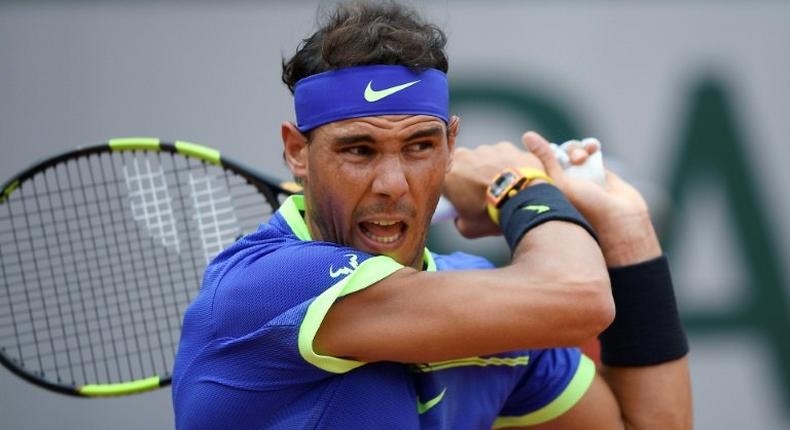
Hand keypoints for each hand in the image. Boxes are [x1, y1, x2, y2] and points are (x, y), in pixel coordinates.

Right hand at [443, 137, 545, 237]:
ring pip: (484, 158)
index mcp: (448, 175)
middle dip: (470, 176)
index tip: (459, 198)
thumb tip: (460, 217)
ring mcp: (485, 149)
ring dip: (489, 169)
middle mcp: (463, 157)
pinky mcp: (506, 146)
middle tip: (482, 193)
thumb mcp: (468, 228)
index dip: (451, 190)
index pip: (442, 180)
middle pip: (463, 166)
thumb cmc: (493, 214)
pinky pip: (503, 154)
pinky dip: (507, 164)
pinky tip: (514, 178)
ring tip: (502, 187)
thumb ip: (458, 220)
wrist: (524, 201)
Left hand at [524, 132, 661, 266]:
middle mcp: (563, 182)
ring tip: (583, 158)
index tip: (551, 156)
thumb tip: (527, 135)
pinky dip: (590, 146)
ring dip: (577, 149)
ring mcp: (580, 176)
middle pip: (557, 155)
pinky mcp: (598, 170)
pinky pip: (591, 151)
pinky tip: (593, 148)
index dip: (544, 154)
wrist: (618, 221)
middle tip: (574, 161)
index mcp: (547, 188)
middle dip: (565, 152)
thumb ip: (545, 159)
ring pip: (573, 151)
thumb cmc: (584, 208)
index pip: (539, 164)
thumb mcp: (559, 183)